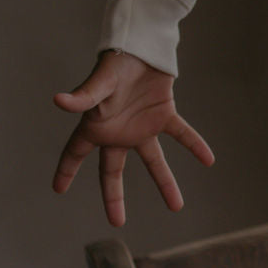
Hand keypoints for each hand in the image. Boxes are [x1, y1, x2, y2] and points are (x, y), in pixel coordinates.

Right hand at [51, 50, 214, 227]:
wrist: (140, 45)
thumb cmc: (114, 63)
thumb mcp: (98, 84)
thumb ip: (83, 98)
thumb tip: (58, 101)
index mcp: (96, 126)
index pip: (75, 152)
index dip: (66, 170)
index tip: (58, 190)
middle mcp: (119, 131)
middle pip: (113, 171)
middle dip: (114, 197)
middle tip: (117, 221)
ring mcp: (142, 126)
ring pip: (153, 162)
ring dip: (165, 183)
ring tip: (177, 206)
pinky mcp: (165, 115)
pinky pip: (182, 134)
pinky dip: (195, 145)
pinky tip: (209, 160)